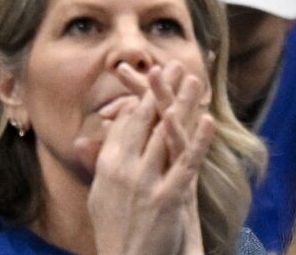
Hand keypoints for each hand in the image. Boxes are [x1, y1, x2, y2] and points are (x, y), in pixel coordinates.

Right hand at [87, 63, 213, 254]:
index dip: (143, 95)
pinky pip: (186, 163)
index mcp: (108, 166)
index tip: (156, 76)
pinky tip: (208, 120)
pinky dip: (198, 140)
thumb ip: (98, 162)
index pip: (127, 121)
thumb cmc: (116, 230)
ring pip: (167, 134)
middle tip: (177, 65)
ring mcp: (146, 184)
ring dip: (183, 104)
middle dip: (162, 90)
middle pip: (147, 120)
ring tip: (195, 81)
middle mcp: (125, 170)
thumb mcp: (100, 193)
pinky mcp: (168, 199)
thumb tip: (86, 136)